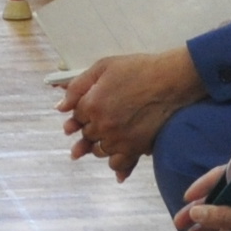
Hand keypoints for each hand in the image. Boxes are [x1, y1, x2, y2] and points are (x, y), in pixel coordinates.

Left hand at [56, 47, 205, 178]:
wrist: (171, 80)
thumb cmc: (138, 69)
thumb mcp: (103, 67)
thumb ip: (77, 86)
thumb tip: (60, 107)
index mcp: (91, 104)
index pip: (76, 117)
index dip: (81, 114)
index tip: (88, 111)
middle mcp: (102, 125)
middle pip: (87, 135)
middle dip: (89, 129)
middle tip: (100, 123)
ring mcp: (119, 139)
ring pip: (99, 151)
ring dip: (100, 145)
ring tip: (109, 136)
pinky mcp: (135, 147)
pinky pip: (117, 164)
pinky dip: (115, 163)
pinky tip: (117, 158)